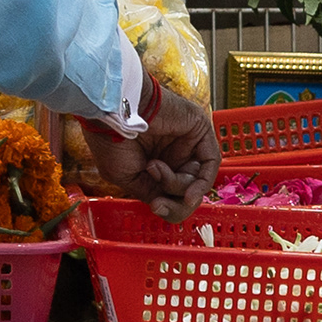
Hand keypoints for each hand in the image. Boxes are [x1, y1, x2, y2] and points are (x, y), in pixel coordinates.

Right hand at [52, 78, 220, 225]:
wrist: (111, 113)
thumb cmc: (111, 141)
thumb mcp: (128, 178)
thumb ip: (152, 193)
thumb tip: (165, 207)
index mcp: (155, 162)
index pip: (173, 193)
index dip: (169, 207)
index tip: (156, 207)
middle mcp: (174, 152)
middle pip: (187, 189)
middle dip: (174, 199)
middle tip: (157, 202)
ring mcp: (187, 141)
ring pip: (196, 178)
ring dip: (175, 183)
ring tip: (153, 167)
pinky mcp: (198, 129)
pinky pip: (210, 162)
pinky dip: (202, 183)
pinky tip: (189, 195)